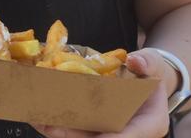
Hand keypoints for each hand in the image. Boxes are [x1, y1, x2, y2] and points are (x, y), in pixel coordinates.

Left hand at [31, 49, 170, 137]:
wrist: (146, 79)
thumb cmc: (151, 73)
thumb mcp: (153, 63)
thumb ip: (146, 62)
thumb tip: (135, 61)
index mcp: (149, 124)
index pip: (127, 137)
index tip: (94, 137)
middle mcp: (128, 133)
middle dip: (73, 134)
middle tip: (49, 126)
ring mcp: (109, 131)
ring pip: (83, 136)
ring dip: (59, 130)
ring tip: (37, 119)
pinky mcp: (95, 126)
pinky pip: (76, 127)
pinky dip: (58, 121)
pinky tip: (38, 114)